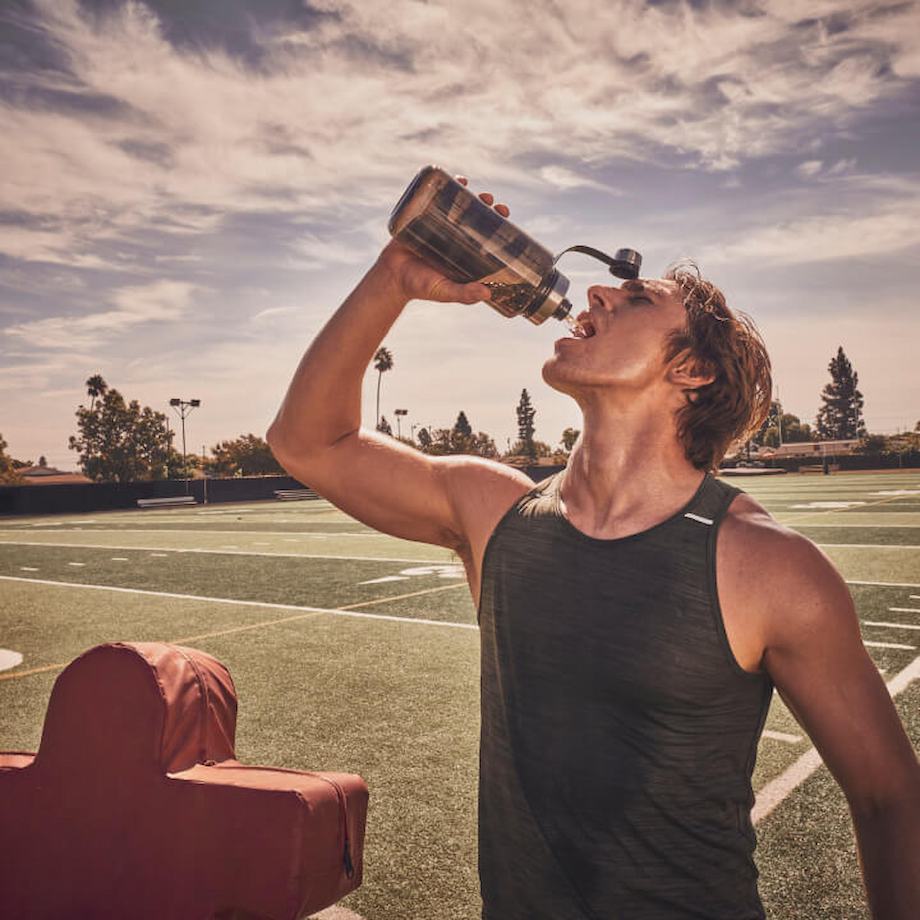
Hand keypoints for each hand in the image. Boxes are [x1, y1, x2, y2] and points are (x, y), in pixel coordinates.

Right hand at [376, 175, 510, 304]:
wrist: (391, 277)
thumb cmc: (420, 287)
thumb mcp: (445, 292)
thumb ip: (464, 294)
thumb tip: (487, 294)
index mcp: (465, 254)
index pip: (487, 236)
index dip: (498, 225)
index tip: (505, 216)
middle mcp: (455, 238)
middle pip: (475, 217)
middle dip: (486, 207)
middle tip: (492, 202)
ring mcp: (438, 226)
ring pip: (457, 206)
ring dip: (468, 195)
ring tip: (474, 189)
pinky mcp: (422, 217)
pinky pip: (435, 200)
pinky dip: (445, 188)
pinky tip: (455, 179)